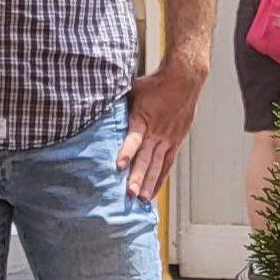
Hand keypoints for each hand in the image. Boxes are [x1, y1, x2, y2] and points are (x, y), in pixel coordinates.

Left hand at [119, 47, 210, 200]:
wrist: (184, 80)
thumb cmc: (156, 84)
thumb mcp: (133, 90)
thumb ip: (118, 103)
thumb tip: (95, 103)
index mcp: (143, 118)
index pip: (134, 138)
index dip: (126, 152)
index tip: (118, 165)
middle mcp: (156, 132)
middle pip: (146, 158)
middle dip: (137, 176)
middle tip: (129, 193)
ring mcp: (167, 139)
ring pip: (157, 165)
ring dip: (148, 182)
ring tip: (140, 199)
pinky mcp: (175, 143)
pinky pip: (167, 164)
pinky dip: (159, 179)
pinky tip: (151, 192)